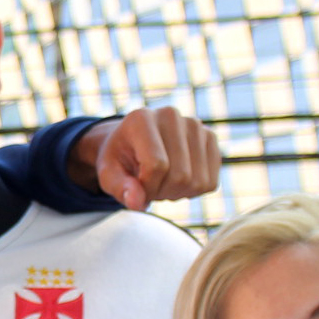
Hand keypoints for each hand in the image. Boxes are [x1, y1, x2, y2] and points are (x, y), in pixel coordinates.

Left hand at [69, 108, 221, 210]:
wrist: (133, 143)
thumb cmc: (120, 159)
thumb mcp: (108, 174)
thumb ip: (119, 187)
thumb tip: (137, 203)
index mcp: (142, 118)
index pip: (157, 166)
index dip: (147, 188)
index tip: (135, 188)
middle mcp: (172, 116)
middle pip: (180, 176)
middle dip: (161, 191)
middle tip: (148, 185)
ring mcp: (195, 126)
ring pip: (197, 181)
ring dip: (177, 193)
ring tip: (161, 181)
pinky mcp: (210, 138)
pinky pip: (210, 182)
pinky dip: (193, 191)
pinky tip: (177, 179)